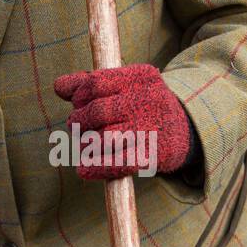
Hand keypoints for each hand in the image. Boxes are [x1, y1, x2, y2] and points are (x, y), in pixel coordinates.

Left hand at [53, 64, 195, 179]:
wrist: (187, 131)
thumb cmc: (143, 105)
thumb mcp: (124, 85)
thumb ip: (89, 82)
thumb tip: (59, 87)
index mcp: (141, 77)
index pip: (95, 82)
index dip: (78, 95)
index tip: (77, 103)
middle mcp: (149, 100)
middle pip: (97, 111)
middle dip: (79, 121)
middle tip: (77, 126)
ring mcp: (152, 130)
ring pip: (104, 139)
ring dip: (86, 144)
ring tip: (85, 143)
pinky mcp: (152, 157)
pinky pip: (118, 164)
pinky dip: (96, 168)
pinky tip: (84, 170)